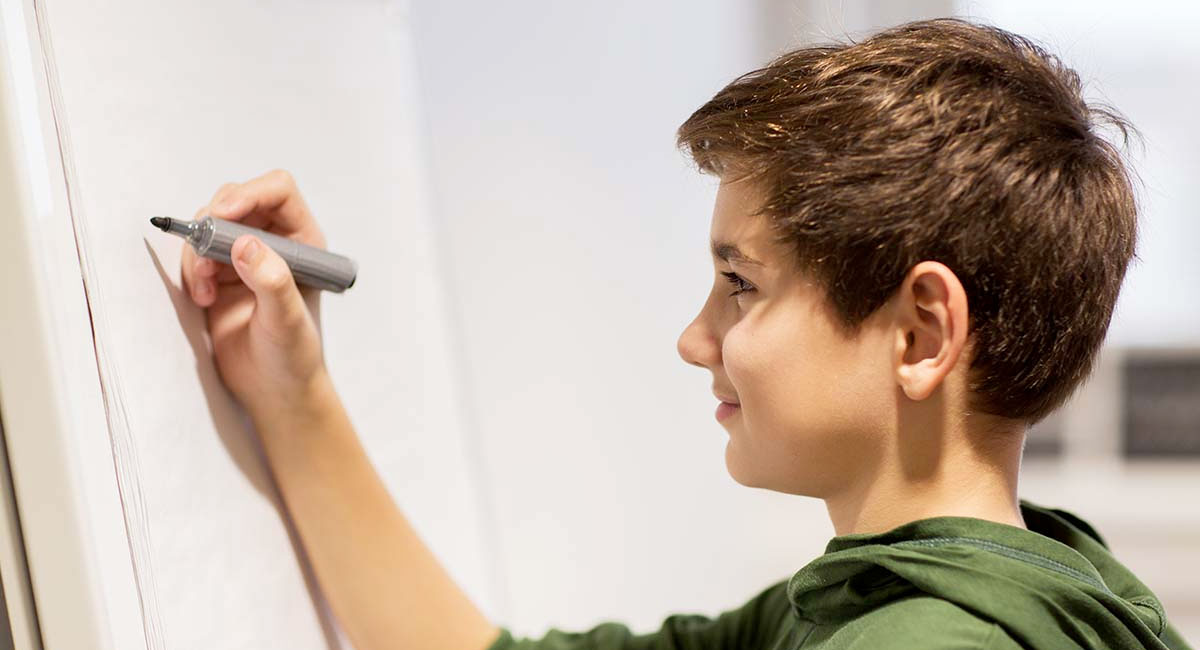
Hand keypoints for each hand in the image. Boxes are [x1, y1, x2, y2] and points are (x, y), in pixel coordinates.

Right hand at [180, 169, 329, 422]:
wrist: (274, 390)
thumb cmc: (294, 357)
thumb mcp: (286, 321)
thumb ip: (272, 282)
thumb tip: (246, 243)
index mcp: (304, 242)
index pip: (277, 191)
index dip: (249, 194)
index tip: (222, 216)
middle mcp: (276, 242)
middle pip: (236, 200)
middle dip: (212, 225)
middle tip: (205, 260)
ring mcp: (245, 256)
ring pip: (209, 225)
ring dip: (197, 252)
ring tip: (205, 291)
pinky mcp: (220, 274)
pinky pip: (195, 251)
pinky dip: (190, 269)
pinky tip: (202, 298)